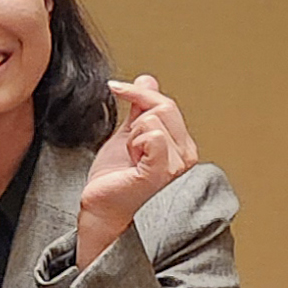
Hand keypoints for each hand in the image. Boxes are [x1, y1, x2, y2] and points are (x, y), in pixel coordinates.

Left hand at [71, 73, 197, 269]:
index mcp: (181, 145)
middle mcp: (187, 155)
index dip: (139, 92)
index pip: (166, 103)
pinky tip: (131, 161)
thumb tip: (147, 79)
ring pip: (152, 120)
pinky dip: (133, 143)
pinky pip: (152, 137)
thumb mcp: (127, 135)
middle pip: (162, 106)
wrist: (100, 208)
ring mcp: (178, 165)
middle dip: (133, 119)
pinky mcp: (163, 172)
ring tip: (129, 158)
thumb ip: (139, 108)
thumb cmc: (114, 180)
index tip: (114, 87)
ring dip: (130, 136)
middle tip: (126, 145)